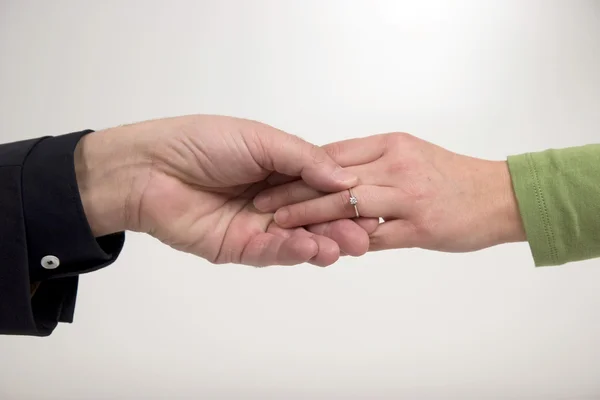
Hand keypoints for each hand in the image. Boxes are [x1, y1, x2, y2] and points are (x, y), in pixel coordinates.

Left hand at [74, 115, 377, 265]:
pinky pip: (271, 253)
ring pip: (298, 240)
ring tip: (347, 245)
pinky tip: (310, 246)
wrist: (150, 167)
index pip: (321, 188)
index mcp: (281, 171)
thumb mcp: (261, 140)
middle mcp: (274, 201)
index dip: (343, 197)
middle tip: (365, 234)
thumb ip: (304, 159)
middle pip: (314, 218)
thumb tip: (346, 179)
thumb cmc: (202, 144)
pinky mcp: (239, 248)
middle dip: (341, 226)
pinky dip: (292, 251)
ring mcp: (257, 227)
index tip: (370, 203)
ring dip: (324, 244)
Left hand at [254, 133, 525, 252]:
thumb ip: (372, 162)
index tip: (271, 176)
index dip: (300, 167)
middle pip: (331, 178)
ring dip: (308, 218)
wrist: (503, 196)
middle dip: (292, 191)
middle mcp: (395, 166)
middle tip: (260, 204)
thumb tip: (331, 173)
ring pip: (345, 207)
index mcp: (390, 145)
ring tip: (278, 225)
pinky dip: (344, 243)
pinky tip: (319, 249)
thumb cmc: (454, 176)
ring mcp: (408, 196)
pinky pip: (373, 237)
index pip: (334, 154)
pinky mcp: (419, 228)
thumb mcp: (411, 155)